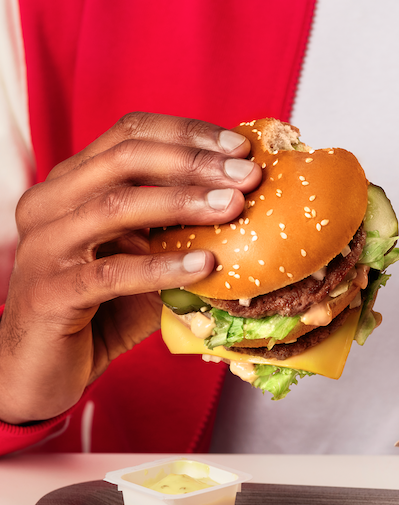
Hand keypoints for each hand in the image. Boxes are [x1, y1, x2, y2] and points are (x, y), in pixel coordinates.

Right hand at [0, 113, 261, 423]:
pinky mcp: (50, 291)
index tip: (240, 148)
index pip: (131, 134)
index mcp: (72, 183)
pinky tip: (206, 265)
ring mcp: (44, 245)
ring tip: (232, 208)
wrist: (45, 370)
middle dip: (194, 163)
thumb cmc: (103, 310)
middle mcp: (50, 202)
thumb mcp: (147, 258)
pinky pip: (112, 273)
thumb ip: (178, 230)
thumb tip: (246, 205)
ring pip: (115, 205)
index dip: (188, 134)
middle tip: (247, 177)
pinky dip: (162, 267)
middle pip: (125, 158)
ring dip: (182, 203)